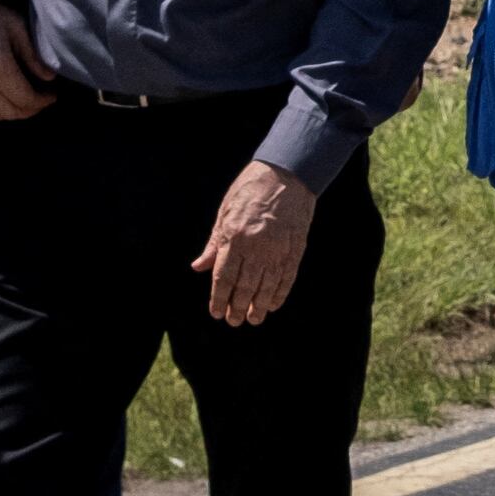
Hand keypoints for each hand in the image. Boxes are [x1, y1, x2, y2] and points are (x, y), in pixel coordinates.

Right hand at [0, 0, 55, 121]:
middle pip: (11, 112)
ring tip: (29, 100)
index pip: (24, 98)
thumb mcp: (15, 26)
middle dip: (32, 110)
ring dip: (16, 113)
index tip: (53, 94)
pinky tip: (11, 96)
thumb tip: (49, 77)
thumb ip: (32, 55)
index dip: (42, 101)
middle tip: (44, 100)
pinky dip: (1, 109)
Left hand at [197, 163, 316, 325]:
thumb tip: (199, 267)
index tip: (216, 313)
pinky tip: (272, 304)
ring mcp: (278, 249)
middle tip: (233, 321)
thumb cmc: (250, 190)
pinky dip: (279, 293)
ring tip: (253, 320)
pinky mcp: (295, 249)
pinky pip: (286, 278)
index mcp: (234, 237)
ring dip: (258, 306)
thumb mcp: (225, 213)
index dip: (218, 299)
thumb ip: (214, 243)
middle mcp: (256, 247)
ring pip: (266, 287)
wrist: (287, 174)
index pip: (223, 277)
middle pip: (244, 287)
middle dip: (237, 307)